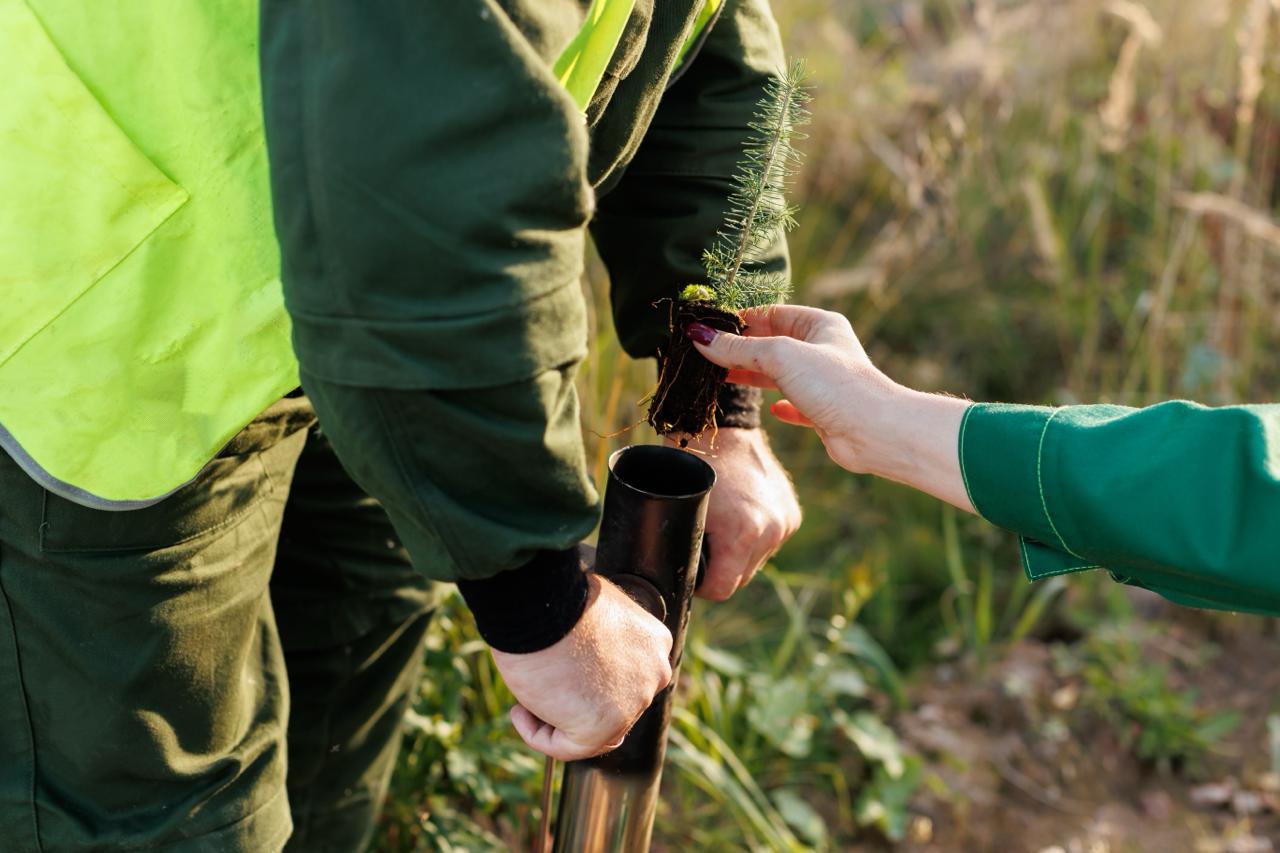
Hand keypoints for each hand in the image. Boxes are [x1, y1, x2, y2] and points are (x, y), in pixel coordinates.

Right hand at [491, 574, 672, 760]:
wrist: (542, 604)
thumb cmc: (556, 601)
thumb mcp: (591, 613)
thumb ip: (600, 640)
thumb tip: (581, 661)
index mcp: (654, 643)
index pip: (628, 678)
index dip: (590, 681)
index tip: (560, 670)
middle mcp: (654, 673)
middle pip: (614, 706)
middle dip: (575, 702)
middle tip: (542, 686)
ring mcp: (633, 702)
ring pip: (591, 729)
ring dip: (555, 718)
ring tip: (526, 698)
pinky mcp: (603, 727)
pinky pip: (566, 746)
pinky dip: (538, 734)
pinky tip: (520, 712)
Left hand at [665, 427, 800, 600]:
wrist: (721, 429)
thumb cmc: (692, 466)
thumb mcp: (682, 511)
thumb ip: (687, 547)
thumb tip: (681, 575)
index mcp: (743, 534)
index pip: (722, 589)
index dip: (703, 586)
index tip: (692, 574)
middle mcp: (771, 530)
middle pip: (742, 578)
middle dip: (722, 569)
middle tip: (704, 548)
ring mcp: (785, 522)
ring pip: (757, 561)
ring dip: (740, 555)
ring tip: (723, 529)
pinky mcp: (792, 514)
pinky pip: (770, 541)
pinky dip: (755, 537)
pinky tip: (741, 519)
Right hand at [688, 305, 974, 512]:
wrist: (873, 431)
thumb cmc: (835, 384)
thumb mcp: (780, 356)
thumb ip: (739, 348)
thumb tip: (699, 336)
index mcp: (819, 325)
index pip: (772, 314)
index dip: (741, 320)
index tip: (708, 328)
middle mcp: (822, 350)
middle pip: (773, 344)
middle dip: (741, 349)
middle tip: (706, 354)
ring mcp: (823, 382)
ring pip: (780, 375)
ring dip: (753, 377)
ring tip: (720, 377)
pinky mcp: (824, 413)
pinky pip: (796, 404)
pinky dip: (781, 406)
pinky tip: (771, 411)